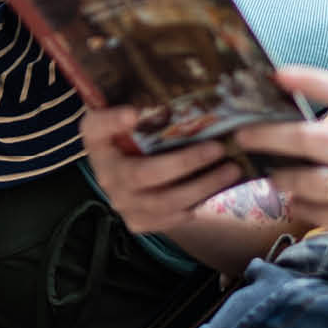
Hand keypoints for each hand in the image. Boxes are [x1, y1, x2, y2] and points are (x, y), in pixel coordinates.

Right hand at [80, 105, 242, 234]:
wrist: (127, 170)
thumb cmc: (134, 135)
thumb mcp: (130, 115)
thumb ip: (140, 106)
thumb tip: (144, 109)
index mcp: (98, 140)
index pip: (96, 128)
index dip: (112, 122)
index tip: (133, 113)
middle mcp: (105, 174)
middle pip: (144, 173)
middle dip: (185, 162)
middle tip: (218, 148)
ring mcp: (121, 202)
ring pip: (163, 201)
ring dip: (201, 187)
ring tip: (231, 170)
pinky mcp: (137, 221)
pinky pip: (168, 219)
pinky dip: (195, 205)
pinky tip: (216, 190)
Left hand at [234, 65, 327, 283]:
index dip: (314, 80)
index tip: (280, 73)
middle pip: (311, 141)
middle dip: (269, 136)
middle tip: (243, 133)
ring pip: (304, 181)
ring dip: (279, 177)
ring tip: (270, 174)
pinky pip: (313, 213)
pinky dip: (297, 206)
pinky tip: (294, 202)